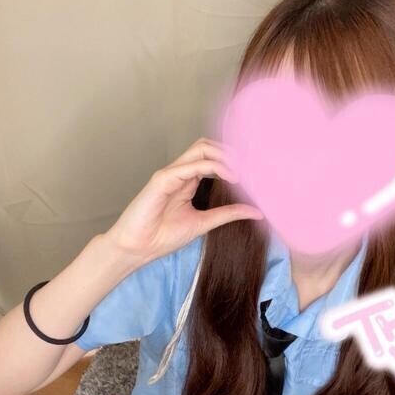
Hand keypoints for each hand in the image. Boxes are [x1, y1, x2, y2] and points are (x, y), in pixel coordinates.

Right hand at [102, 137, 263, 265]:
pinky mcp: (162, 179)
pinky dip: (215, 167)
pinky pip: (192, 165)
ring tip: (244, 171)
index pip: (213, 157)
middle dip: (232, 151)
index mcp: (188, 181)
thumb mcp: (204, 223)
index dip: (234, 160)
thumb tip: (257, 211)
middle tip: (253, 166)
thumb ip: (229, 214)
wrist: (137, 248)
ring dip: (226, 155)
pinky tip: (232, 177)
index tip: (256, 171)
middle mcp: (180, 173)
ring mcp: (171, 173)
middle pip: (208, 146)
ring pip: (201, 148)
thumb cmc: (162, 236)